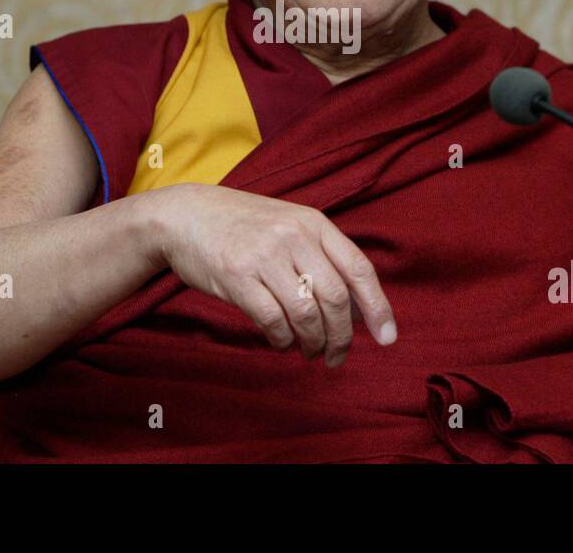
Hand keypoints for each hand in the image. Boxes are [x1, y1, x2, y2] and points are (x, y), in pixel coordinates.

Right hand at [140, 183, 396, 367]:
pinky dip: (283, 340)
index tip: (387, 338)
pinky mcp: (236, 276)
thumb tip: (356, 307)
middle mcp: (293, 236)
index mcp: (313, 223)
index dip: (377, 307)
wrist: (186, 215)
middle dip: (342, 337)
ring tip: (309, 352)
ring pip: (306, 313)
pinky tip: (281, 342)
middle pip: (335, 298)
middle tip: (337, 356)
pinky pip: (272, 320)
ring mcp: (264, 255)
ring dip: (313, 342)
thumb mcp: (288, 225)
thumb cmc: (242, 226)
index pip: (358, 268)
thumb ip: (320, 255)